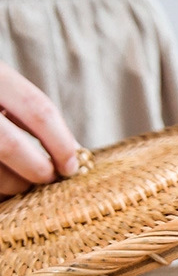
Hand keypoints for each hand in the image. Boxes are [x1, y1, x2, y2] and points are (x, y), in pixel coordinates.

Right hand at [0, 61, 79, 199]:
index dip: (61, 143)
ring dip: (12, 185)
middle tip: (47, 179)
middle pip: (10, 145)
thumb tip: (73, 154)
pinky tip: (2, 189)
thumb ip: (26, 112)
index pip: (38, 109)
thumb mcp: (1, 86)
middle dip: (36, 171)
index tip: (71, 166)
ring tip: (19, 184)